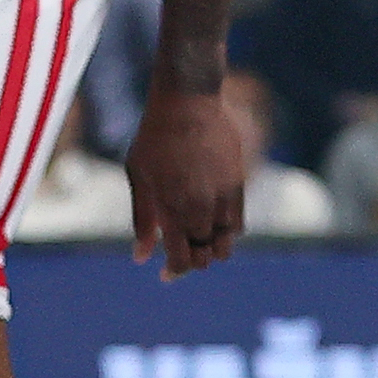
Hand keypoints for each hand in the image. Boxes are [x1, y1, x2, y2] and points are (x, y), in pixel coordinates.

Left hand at [125, 80, 248, 278]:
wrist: (188, 102)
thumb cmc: (155, 138)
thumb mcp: (138, 177)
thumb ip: (143, 219)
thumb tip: (142, 257)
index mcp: (171, 207)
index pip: (182, 258)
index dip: (175, 272)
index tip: (166, 275)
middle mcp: (200, 206)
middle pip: (205, 255)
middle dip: (193, 261)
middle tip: (180, 255)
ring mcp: (223, 195)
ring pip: (226, 242)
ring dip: (212, 247)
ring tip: (199, 240)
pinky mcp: (239, 183)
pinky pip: (238, 222)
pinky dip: (226, 230)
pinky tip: (211, 222)